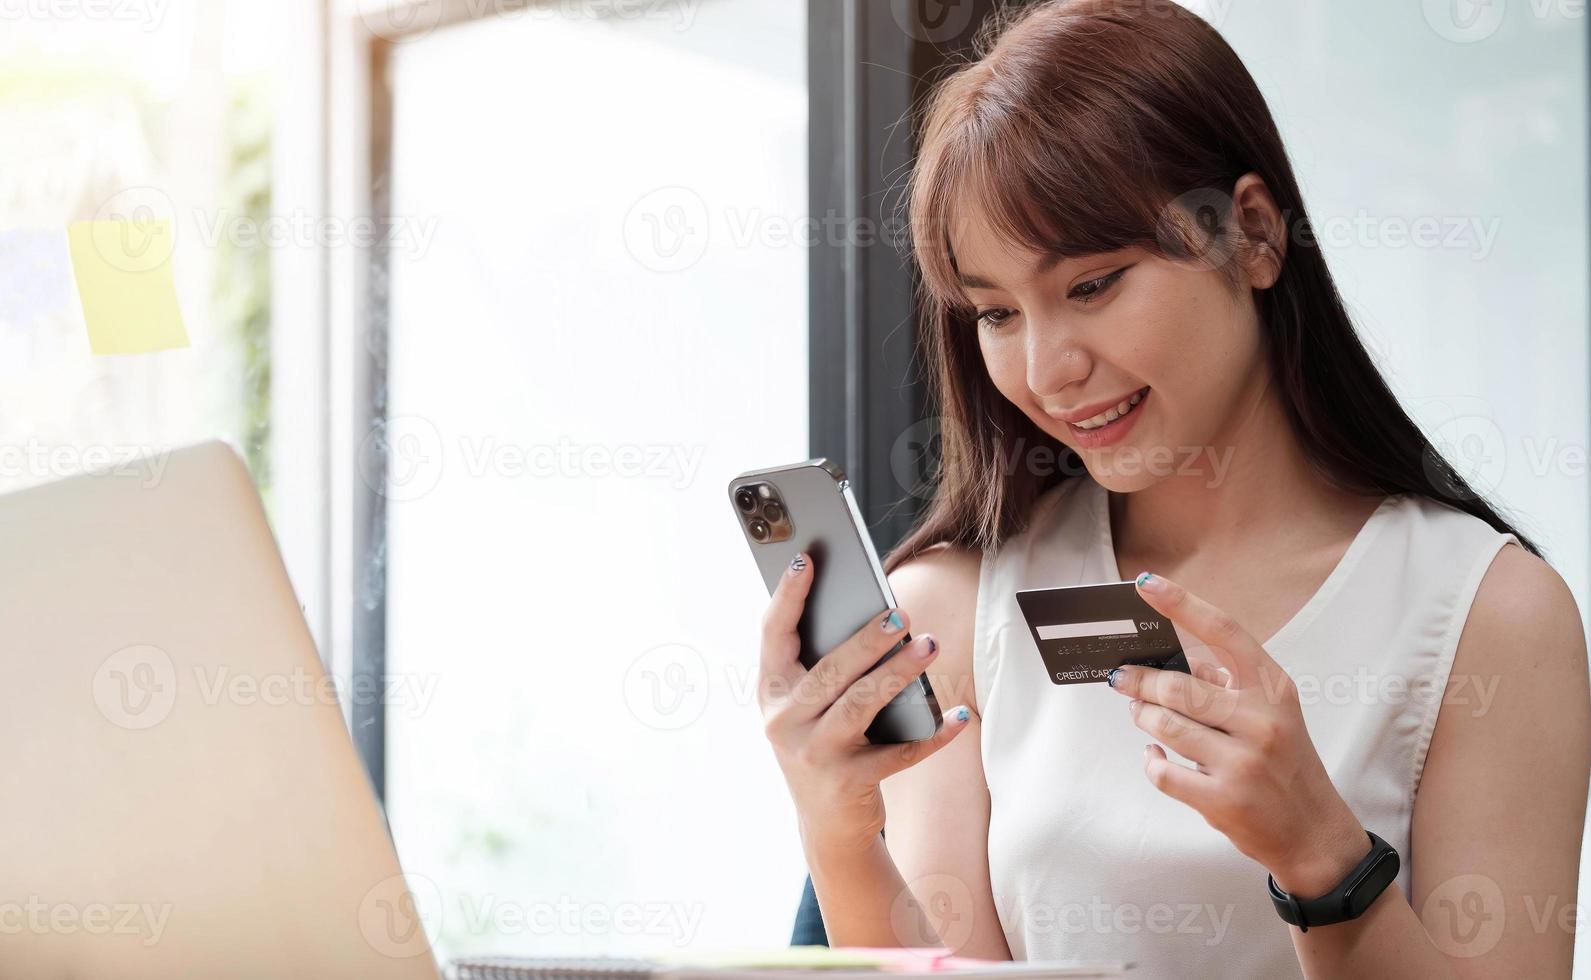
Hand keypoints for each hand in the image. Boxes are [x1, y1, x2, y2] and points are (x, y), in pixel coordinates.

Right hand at [757, 552, 972, 852]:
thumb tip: (874, 613)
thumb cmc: (823, 744)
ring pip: (861, 704)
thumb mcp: (807, 706)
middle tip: (900, 613)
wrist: (827, 826)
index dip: (787, 595)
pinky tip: (958, 716)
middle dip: (865, 639)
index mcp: (771, 691)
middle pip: (829, 670)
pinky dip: (932, 735)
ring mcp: (814, 754)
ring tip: (929, 645)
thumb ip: (822, 665)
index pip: (772, 634)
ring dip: (899, 672)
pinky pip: (898, 753)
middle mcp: (784, 721)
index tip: (806, 558)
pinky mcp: (848, 782)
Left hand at [1105, 571, 1370, 896]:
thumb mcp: (1273, 713)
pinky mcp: (1225, 799)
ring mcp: (1245, 762)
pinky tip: (1155, 755)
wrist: (1314, 834)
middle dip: (1139, 680)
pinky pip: (1163, 772)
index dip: (1181, 604)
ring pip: (1166, 725)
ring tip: (1139, 713)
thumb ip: (1229, 683)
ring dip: (1142, 716)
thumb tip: (1171, 659)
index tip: (1145, 585)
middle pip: (1178, 686)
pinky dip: (1151, 760)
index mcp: (1274, 688)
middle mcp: (1263, 720)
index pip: (1224, 631)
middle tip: (1122, 677)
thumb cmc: (1285, 764)